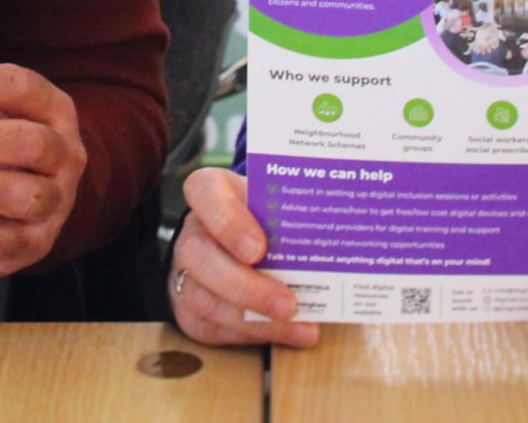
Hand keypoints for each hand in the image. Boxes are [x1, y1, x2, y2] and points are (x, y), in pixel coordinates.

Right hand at [169, 167, 317, 348]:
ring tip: (299, 326)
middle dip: (246, 287)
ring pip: (203, 299)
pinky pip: (211, 328)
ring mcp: (184, 272)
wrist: (242, 245)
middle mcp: (192, 231)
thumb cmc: (267, 220)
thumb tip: (343, 230)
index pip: (203, 191)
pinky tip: (286, 335)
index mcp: (210, 192)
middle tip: (288, 304)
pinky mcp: (188, 310)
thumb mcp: (278, 205)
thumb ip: (295, 212)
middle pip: (199, 256)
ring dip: (254, 320)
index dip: (228, 222)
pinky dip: (252, 336)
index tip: (259, 249)